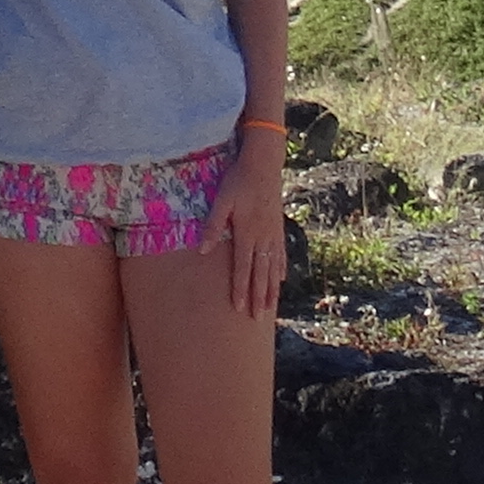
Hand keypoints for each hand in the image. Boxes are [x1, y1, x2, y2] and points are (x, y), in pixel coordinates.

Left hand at [222, 134, 288, 319]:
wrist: (264, 165)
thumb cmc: (238, 181)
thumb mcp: (221, 201)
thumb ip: (213, 226)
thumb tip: (203, 250)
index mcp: (247, 233)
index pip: (242, 268)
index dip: (241, 289)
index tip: (239, 308)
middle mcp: (263, 238)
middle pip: (260, 273)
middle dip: (258, 297)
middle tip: (257, 318)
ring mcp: (273, 234)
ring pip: (272, 267)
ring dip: (270, 289)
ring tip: (269, 307)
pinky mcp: (278, 227)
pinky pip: (280, 254)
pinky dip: (279, 269)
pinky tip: (280, 279)